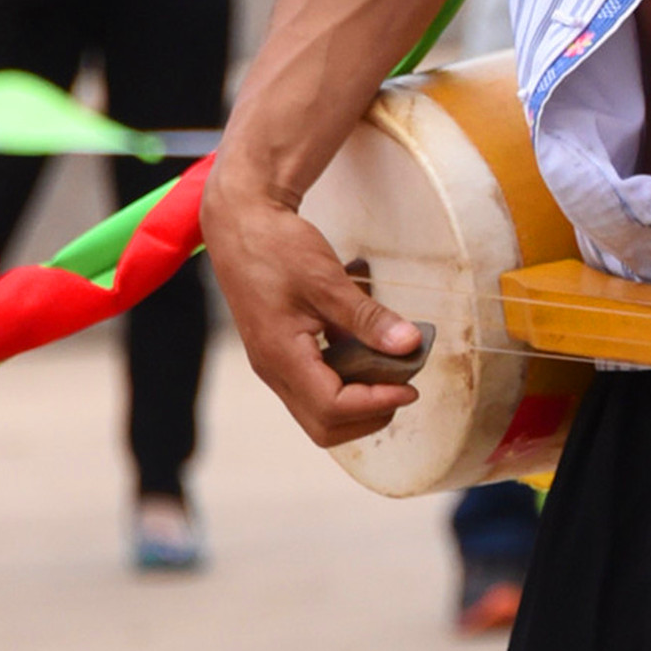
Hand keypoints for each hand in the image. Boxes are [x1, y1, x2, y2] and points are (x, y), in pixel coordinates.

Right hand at [201, 170, 426, 450]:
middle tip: (403, 388)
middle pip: (324, 426)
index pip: (332, 408)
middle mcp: (273, 370)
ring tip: (390, 374)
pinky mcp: (278, 353)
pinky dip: (345, 384)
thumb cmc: (276, 247)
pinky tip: (367, 355)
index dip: (376, 403)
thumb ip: (367, 317)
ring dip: (358, 404)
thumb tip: (409, 345)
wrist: (239, 224)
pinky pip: (314, 388)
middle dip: (368, 416)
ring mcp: (273, 364)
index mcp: (281, 356)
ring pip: (318, 412)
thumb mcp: (327, 279)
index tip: (411, 386)